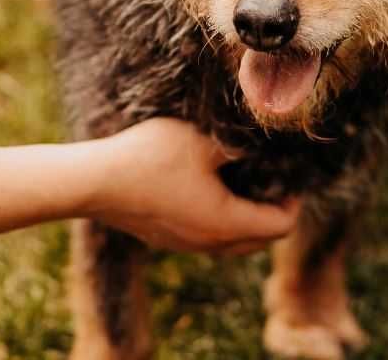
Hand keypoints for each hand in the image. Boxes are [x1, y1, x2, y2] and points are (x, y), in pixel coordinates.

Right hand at [79, 118, 300, 253]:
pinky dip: (221, 219)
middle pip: (260, 240)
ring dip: (246, 217)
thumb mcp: (204, 142)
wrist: (94, 182)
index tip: (289, 174)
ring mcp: (185, 246)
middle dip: (273, 211)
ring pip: (233, 242)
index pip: (281, 227)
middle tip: (271, 178)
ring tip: (241, 180)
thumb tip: (262, 145)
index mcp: (226, 224)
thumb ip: (240, 146)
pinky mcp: (166, 239)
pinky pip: (208, 238)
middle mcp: (209, 244)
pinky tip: (208, 185)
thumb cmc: (151, 158)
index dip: (293, 201)